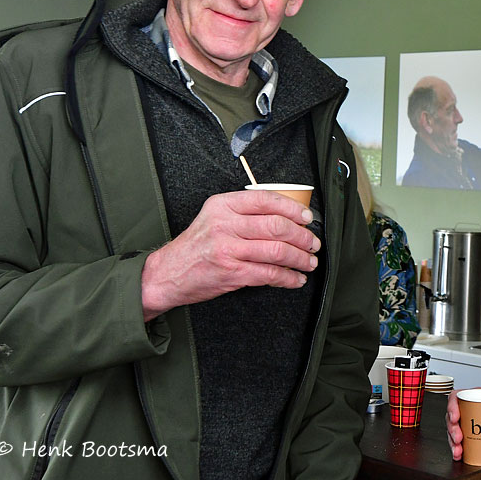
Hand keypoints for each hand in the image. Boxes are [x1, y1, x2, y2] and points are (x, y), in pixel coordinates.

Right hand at [141, 190, 320, 320]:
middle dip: (302, 236)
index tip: (307, 218)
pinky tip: (295, 279)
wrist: (167, 273)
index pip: (266, 200)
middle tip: (313, 243)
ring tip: (309, 262)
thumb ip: (243, 212)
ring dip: (300, 258)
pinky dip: (288, 278)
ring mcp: (228, 249)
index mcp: (223, 205)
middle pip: (277, 226)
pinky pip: (269, 274)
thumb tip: (284, 216)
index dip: (293, 208)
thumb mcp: (214, 217)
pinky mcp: (232, 273)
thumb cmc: (196, 246)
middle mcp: (225, 224)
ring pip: (277, 250)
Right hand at [445, 389, 480, 460]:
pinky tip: (459, 455)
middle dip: (452, 428)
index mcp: (477, 397)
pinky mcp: (472, 435)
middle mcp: (470, 409)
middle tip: (458, 438)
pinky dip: (458, 449)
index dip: (452, 406)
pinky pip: (460, 441)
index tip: (455, 417)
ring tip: (459, 450)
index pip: (457, 397)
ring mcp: (469, 423)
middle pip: (452, 416)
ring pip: (454, 430)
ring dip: (453, 441)